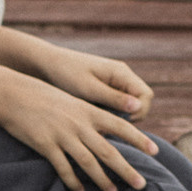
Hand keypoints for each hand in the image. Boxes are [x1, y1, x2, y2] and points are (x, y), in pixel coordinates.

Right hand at [0, 67, 161, 190]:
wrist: (12, 93)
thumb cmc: (42, 95)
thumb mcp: (71, 100)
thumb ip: (88, 116)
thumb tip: (106, 132)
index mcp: (87, 110)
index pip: (120, 126)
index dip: (139, 139)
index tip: (155, 151)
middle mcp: (79, 124)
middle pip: (108, 151)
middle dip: (127, 169)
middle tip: (142, 184)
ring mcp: (62, 136)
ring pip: (88, 163)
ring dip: (102, 180)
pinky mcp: (45, 146)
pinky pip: (63, 168)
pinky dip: (72, 181)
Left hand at [31, 45, 153, 119]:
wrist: (45, 65)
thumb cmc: (65, 74)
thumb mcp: (88, 89)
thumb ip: (113, 98)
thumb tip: (139, 107)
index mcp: (121, 73)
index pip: (146, 96)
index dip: (139, 112)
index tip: (119, 122)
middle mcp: (121, 76)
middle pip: (140, 102)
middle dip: (129, 117)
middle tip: (107, 125)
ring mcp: (114, 83)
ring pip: (128, 106)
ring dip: (118, 117)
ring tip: (98, 124)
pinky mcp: (105, 90)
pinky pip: (116, 105)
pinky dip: (109, 115)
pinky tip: (93, 120)